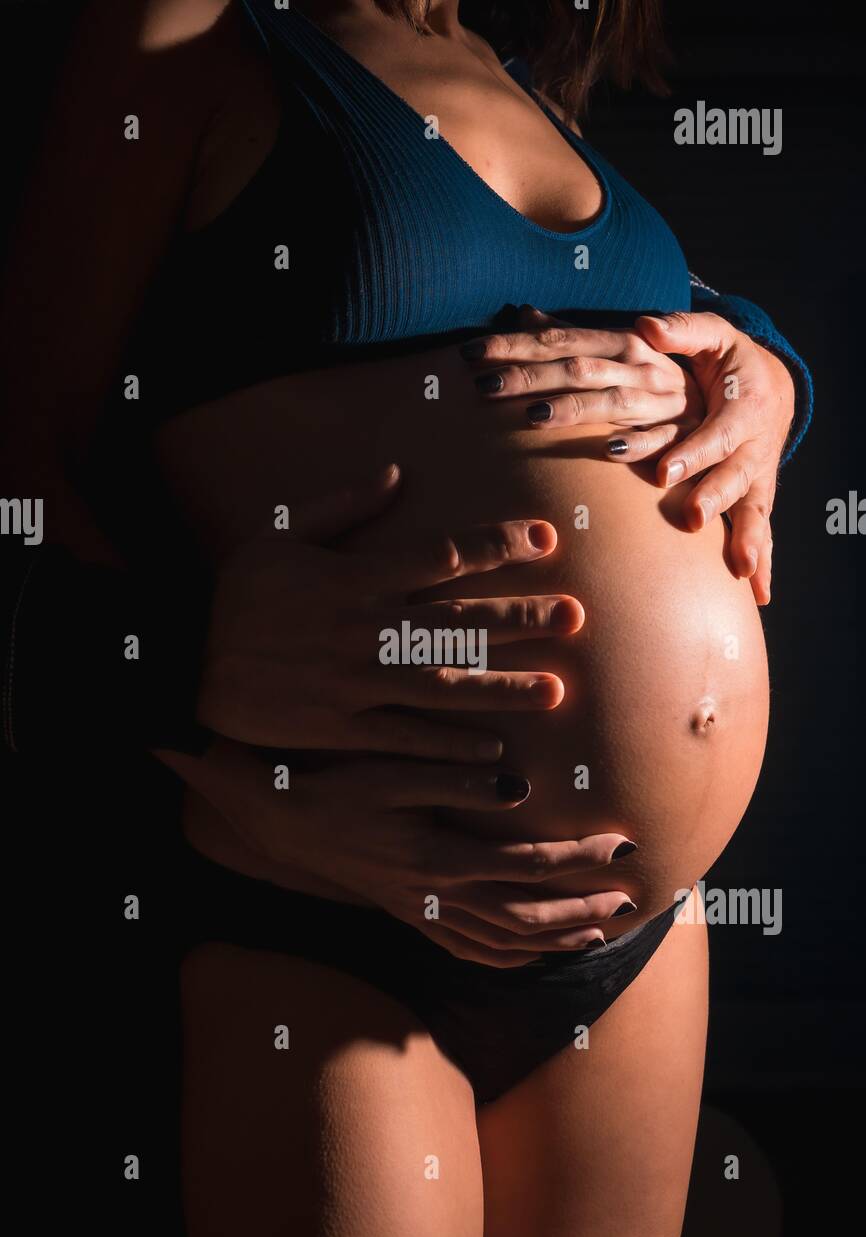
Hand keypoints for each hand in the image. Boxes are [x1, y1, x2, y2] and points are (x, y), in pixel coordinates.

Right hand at [160, 738, 638, 967]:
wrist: (275, 815)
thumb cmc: (332, 780)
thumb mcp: (389, 769)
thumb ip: (453, 777)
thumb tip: (517, 786)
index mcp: (435, 856)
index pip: (527, 863)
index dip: (580, 857)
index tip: (624, 842)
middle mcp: (432, 895)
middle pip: (525, 915)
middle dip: (582, 908)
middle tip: (630, 898)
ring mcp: (419, 911)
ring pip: (500, 942)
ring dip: (554, 939)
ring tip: (601, 930)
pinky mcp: (407, 913)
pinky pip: (467, 949)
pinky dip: (509, 956)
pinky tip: (534, 951)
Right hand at [197, 463, 583, 756]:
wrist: (182, 664)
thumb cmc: (235, 597)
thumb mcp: (278, 536)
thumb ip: (342, 507)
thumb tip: (398, 474)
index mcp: (352, 577)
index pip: (440, 555)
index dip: (496, 545)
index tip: (545, 538)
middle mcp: (362, 629)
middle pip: (457, 620)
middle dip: (519, 617)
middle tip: (576, 616)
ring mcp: (353, 683)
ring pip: (441, 684)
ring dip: (501, 687)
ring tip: (556, 691)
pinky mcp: (340, 727)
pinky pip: (405, 738)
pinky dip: (450, 744)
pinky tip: (495, 748)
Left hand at [459, 303, 703, 443]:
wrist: (730, 397)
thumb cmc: (658, 375)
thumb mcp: (617, 347)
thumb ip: (571, 335)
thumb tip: (522, 313)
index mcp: (618, 341)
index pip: (557, 340)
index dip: (513, 346)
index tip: (470, 353)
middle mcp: (637, 366)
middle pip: (574, 369)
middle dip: (529, 377)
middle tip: (482, 387)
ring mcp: (659, 401)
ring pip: (609, 402)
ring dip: (572, 409)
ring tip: (532, 417)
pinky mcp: (679, 434)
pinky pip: (657, 440)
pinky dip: (635, 443)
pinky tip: (608, 449)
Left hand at [634, 311, 795, 603]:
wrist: (769, 387)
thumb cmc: (730, 362)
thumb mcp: (712, 336)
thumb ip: (681, 330)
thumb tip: (645, 325)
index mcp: (743, 406)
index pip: (714, 432)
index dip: (692, 452)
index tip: (664, 472)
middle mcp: (754, 446)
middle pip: (735, 476)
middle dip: (714, 497)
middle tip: (691, 518)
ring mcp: (757, 476)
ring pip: (754, 509)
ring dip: (748, 538)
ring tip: (741, 569)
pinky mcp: (756, 497)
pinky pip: (761, 532)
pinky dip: (763, 561)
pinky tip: (759, 594)